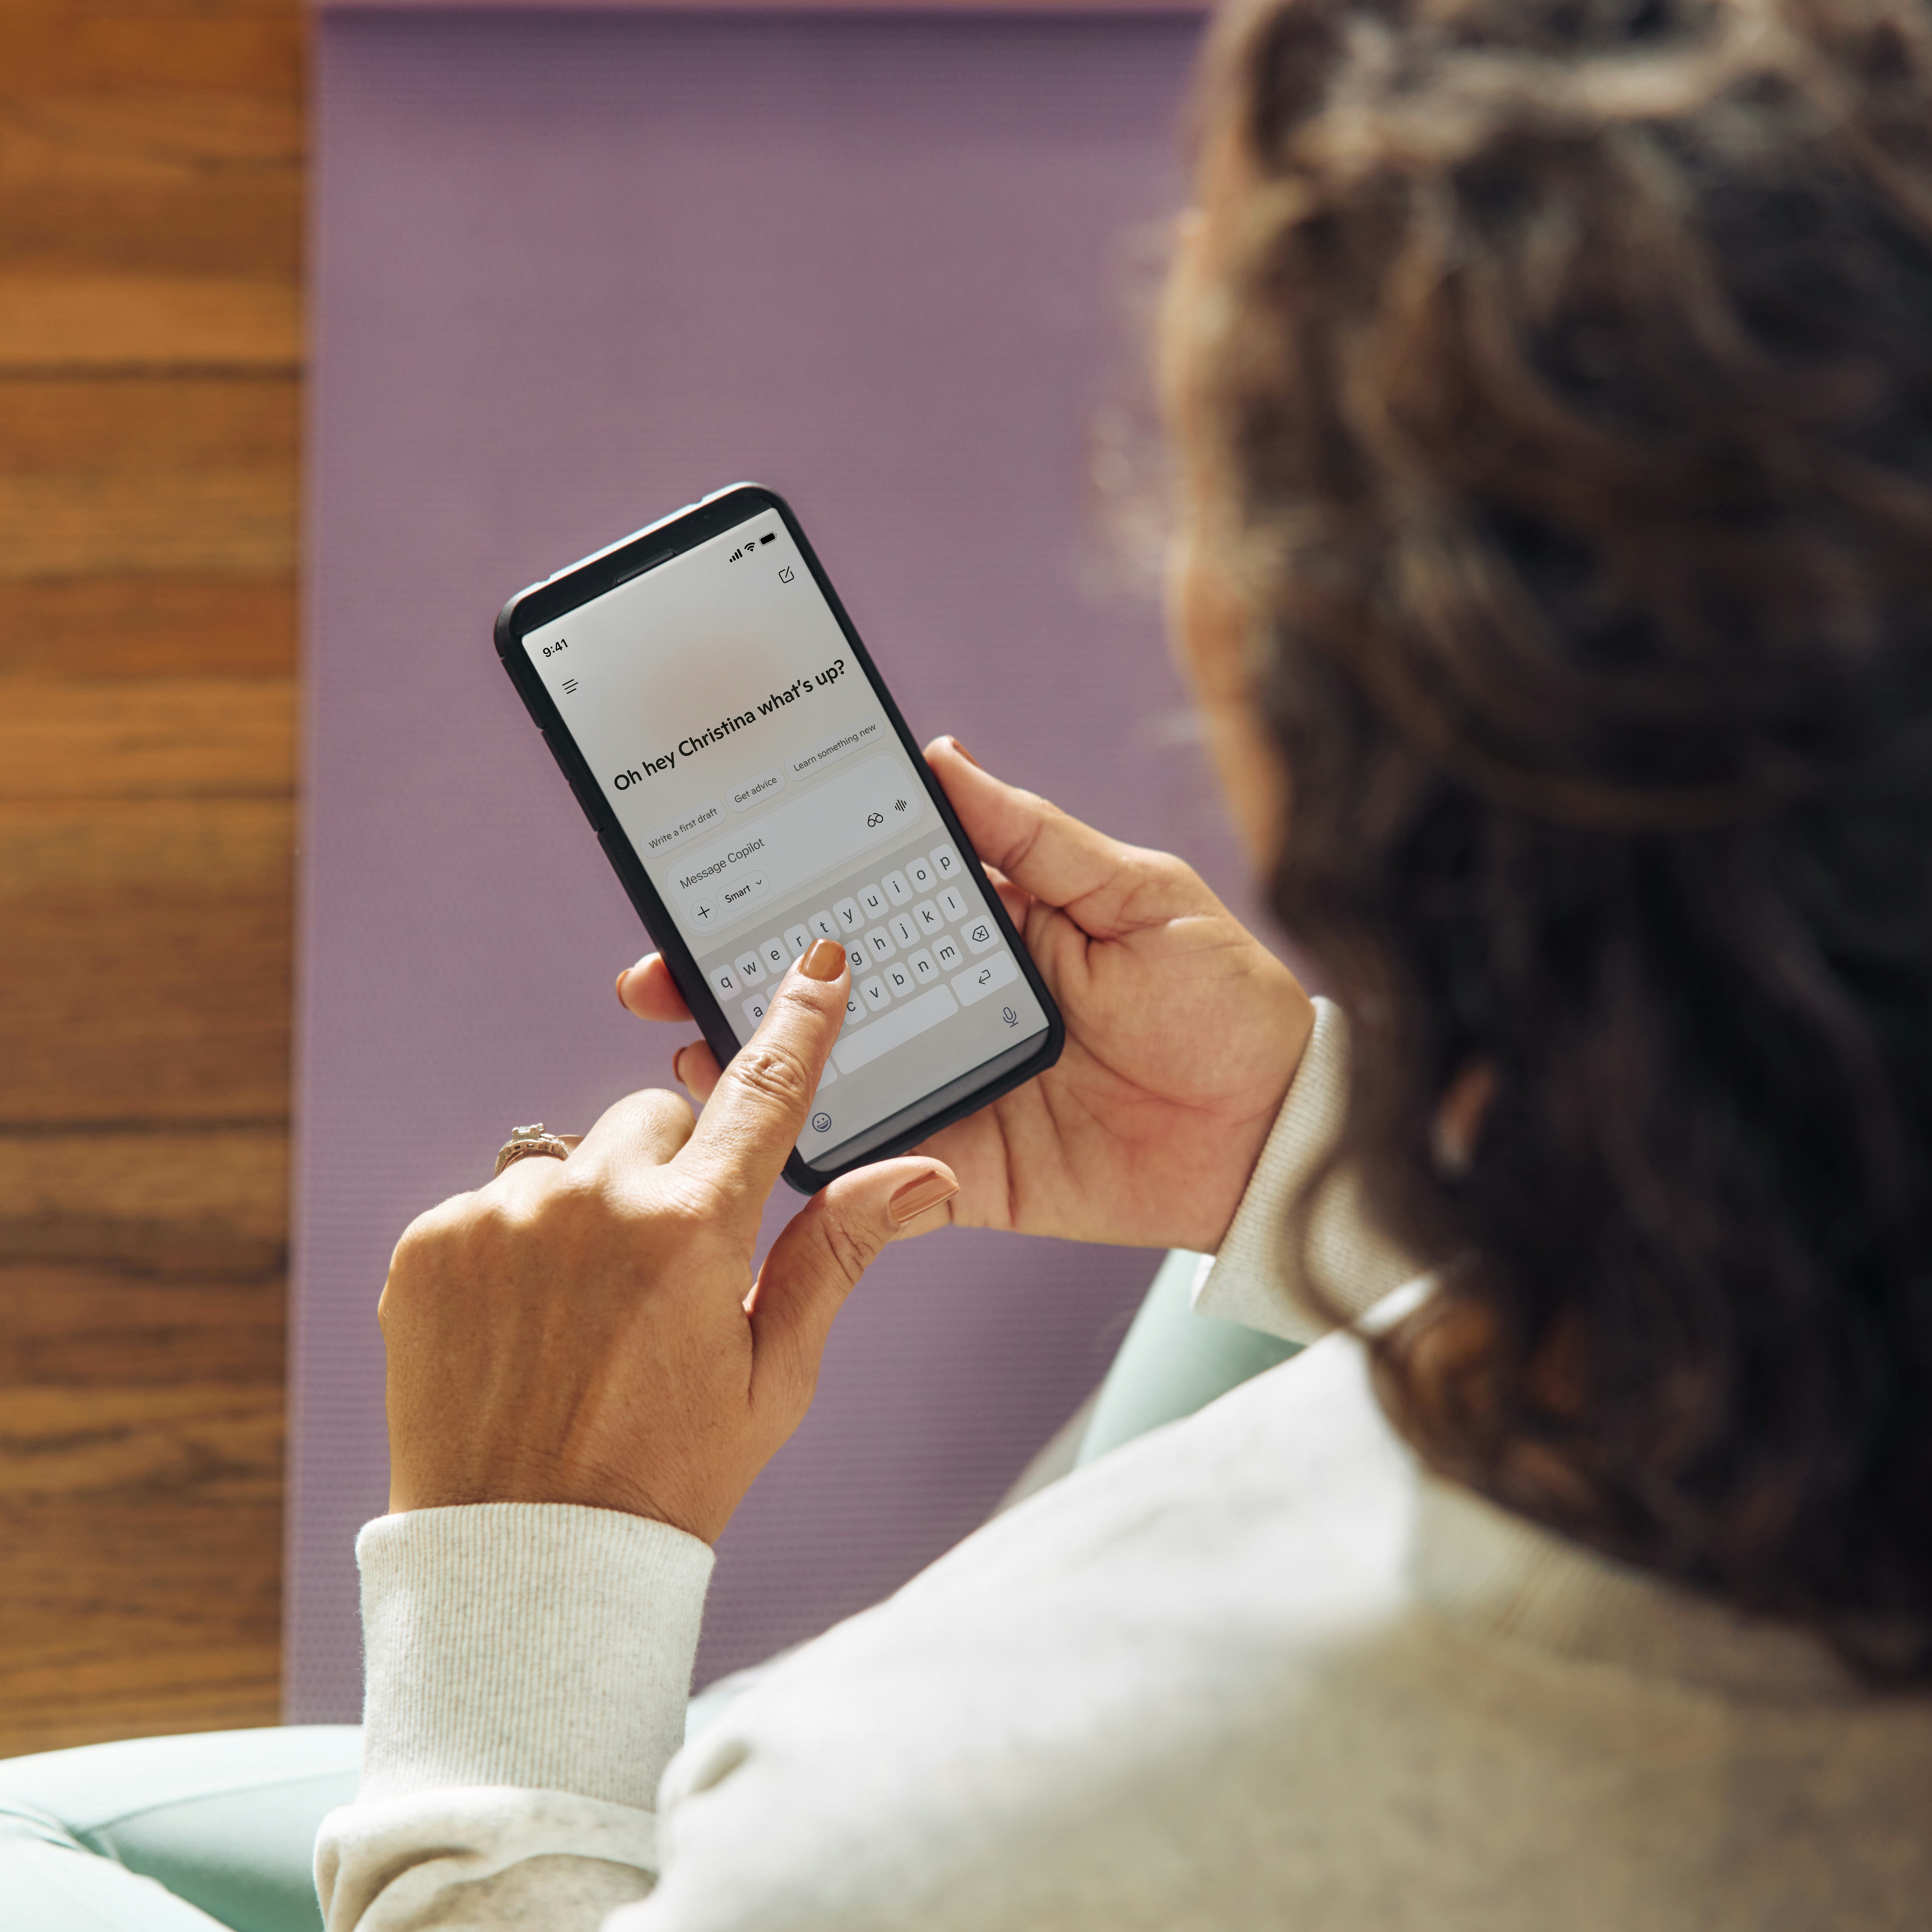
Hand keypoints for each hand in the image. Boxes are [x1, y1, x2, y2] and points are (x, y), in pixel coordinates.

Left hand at [380, 943, 954, 1539]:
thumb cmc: (667, 1475)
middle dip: (666, 1175)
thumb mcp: (775, 1374)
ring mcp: (498, 1218)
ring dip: (581, 1219)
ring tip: (580, 1325)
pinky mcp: (428, 1244)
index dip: (796, 1028)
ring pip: (563, 1168)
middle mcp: (590, 1201)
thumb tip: (927, 1174)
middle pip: (647, 1124)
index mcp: (691, 1229)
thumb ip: (839, 1254)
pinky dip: (508, 1257)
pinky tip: (519, 1334)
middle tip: (664, 1278)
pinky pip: (487, 1212)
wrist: (527, 1558)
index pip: (761, 1096)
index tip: (816, 970)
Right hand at [619, 743, 1313, 1254]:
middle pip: (825, 991)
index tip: (709, 871)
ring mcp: (952, 1092)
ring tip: (686, 1045)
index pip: (868, 899)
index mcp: (989, 929)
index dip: (790, 887)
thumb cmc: (1227, 999)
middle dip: (733, 977)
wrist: (1278, 1130)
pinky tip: (759, 1133)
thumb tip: (942, 760)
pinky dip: (816, 1154)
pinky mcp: (963, 1171)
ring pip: (829, 1078)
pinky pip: (876, 1166)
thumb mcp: (1138, 895)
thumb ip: (1034, 838)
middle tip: (653, 968)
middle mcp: (953, 1008)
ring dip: (756, 1063)